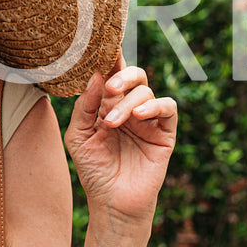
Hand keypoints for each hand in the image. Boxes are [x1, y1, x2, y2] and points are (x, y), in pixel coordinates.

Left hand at [64, 52, 178, 227]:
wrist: (112, 203)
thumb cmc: (93, 170)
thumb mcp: (79, 136)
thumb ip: (85, 107)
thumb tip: (97, 76)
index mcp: (107, 105)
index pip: (111, 75)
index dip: (109, 58)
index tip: (102, 44)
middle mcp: (129, 108)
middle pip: (133, 75)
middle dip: (122, 76)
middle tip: (110, 88)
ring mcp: (148, 120)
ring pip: (146, 91)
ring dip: (129, 102)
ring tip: (113, 123)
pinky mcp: (165, 133)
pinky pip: (168, 108)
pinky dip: (155, 106)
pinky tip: (139, 116)